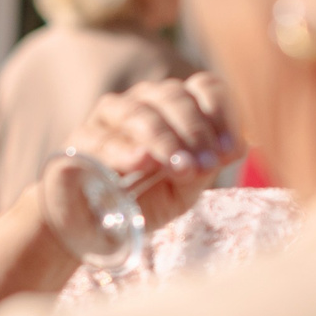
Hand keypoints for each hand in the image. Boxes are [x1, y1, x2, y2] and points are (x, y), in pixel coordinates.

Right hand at [65, 73, 236, 228]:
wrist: (93, 227)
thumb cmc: (144, 202)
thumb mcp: (185, 189)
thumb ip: (206, 167)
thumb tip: (234, 147)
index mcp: (177, 107)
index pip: (205, 88)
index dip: (221, 113)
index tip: (229, 150)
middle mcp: (144, 102)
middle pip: (174, 97)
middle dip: (195, 131)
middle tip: (206, 164)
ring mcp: (109, 116)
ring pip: (139, 112)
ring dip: (164, 139)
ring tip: (179, 166)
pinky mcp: (80, 139)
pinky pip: (105, 138)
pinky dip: (125, 150)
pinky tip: (141, 162)